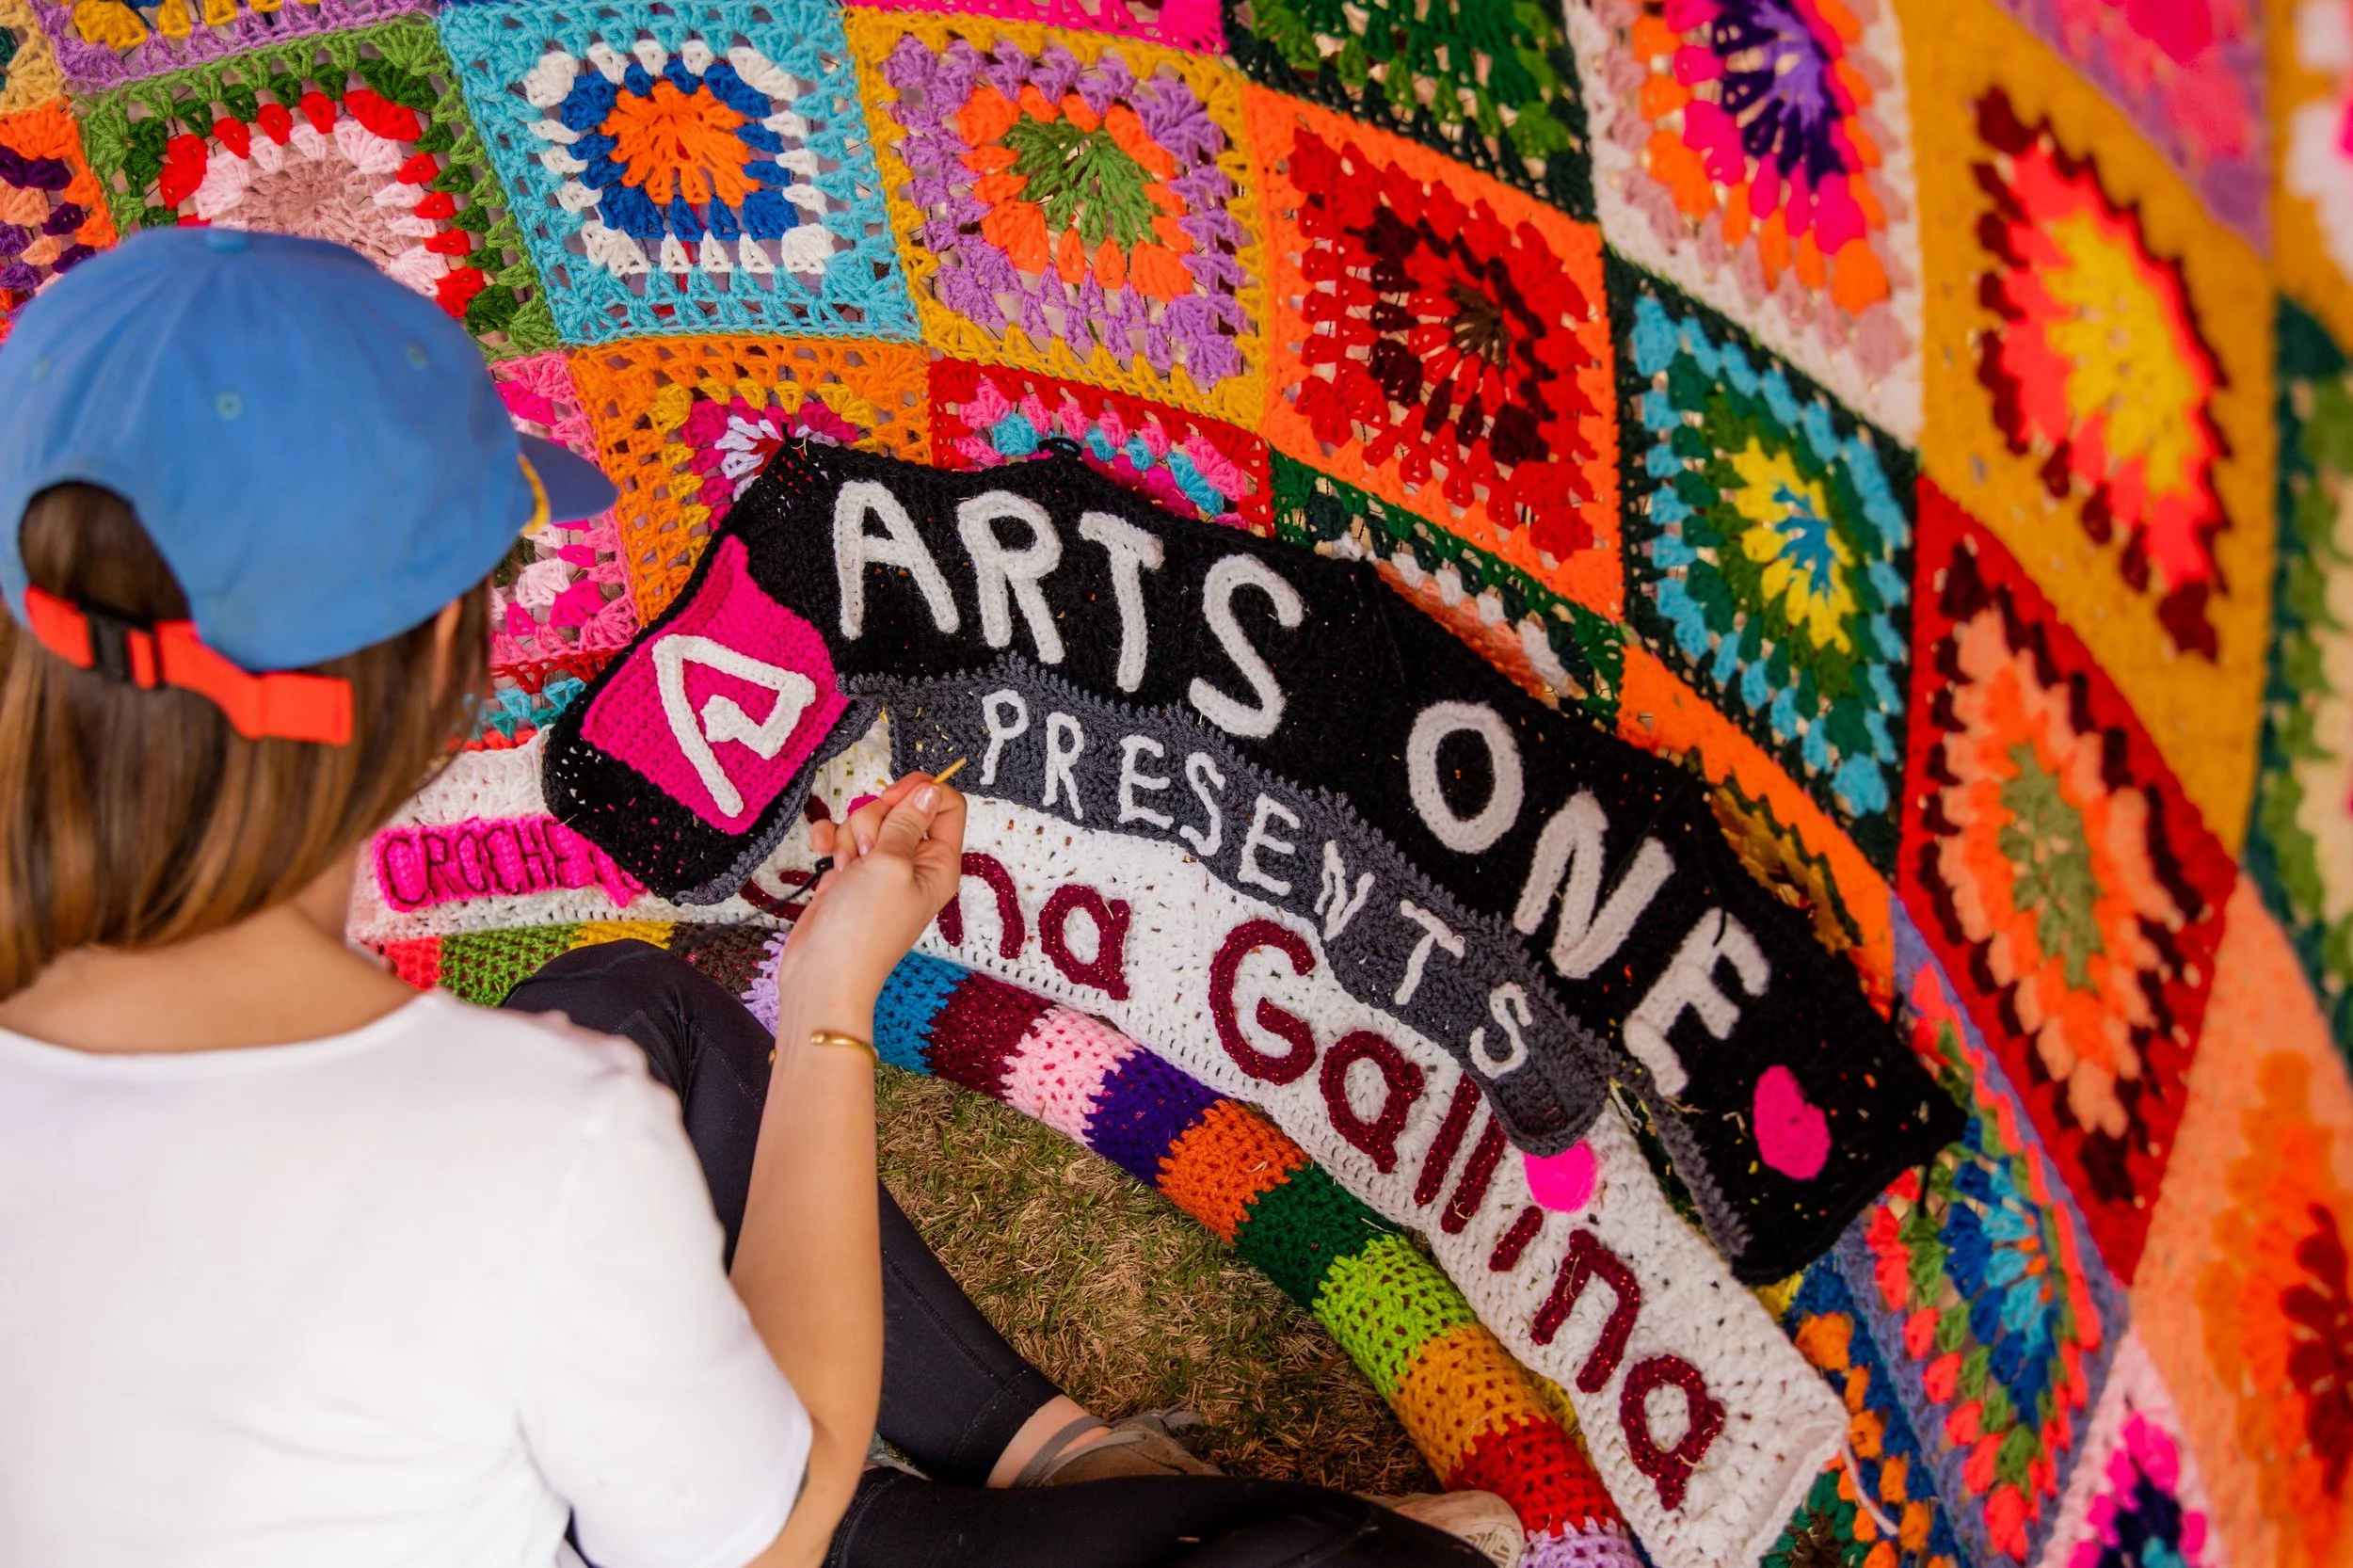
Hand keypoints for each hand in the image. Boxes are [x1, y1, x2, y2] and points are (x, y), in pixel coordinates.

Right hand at [778, 773, 965, 1024]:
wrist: (821, 973)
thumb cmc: (863, 928)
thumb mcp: (892, 865)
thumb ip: (908, 822)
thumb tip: (931, 790)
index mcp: (939, 863)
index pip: (946, 805)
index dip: (920, 792)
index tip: (892, 797)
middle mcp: (912, 865)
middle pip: (900, 809)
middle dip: (875, 819)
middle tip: (867, 852)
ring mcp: (879, 870)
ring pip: (866, 822)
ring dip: (848, 834)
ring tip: (846, 867)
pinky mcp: (850, 875)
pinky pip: (841, 839)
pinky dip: (829, 840)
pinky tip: (822, 853)